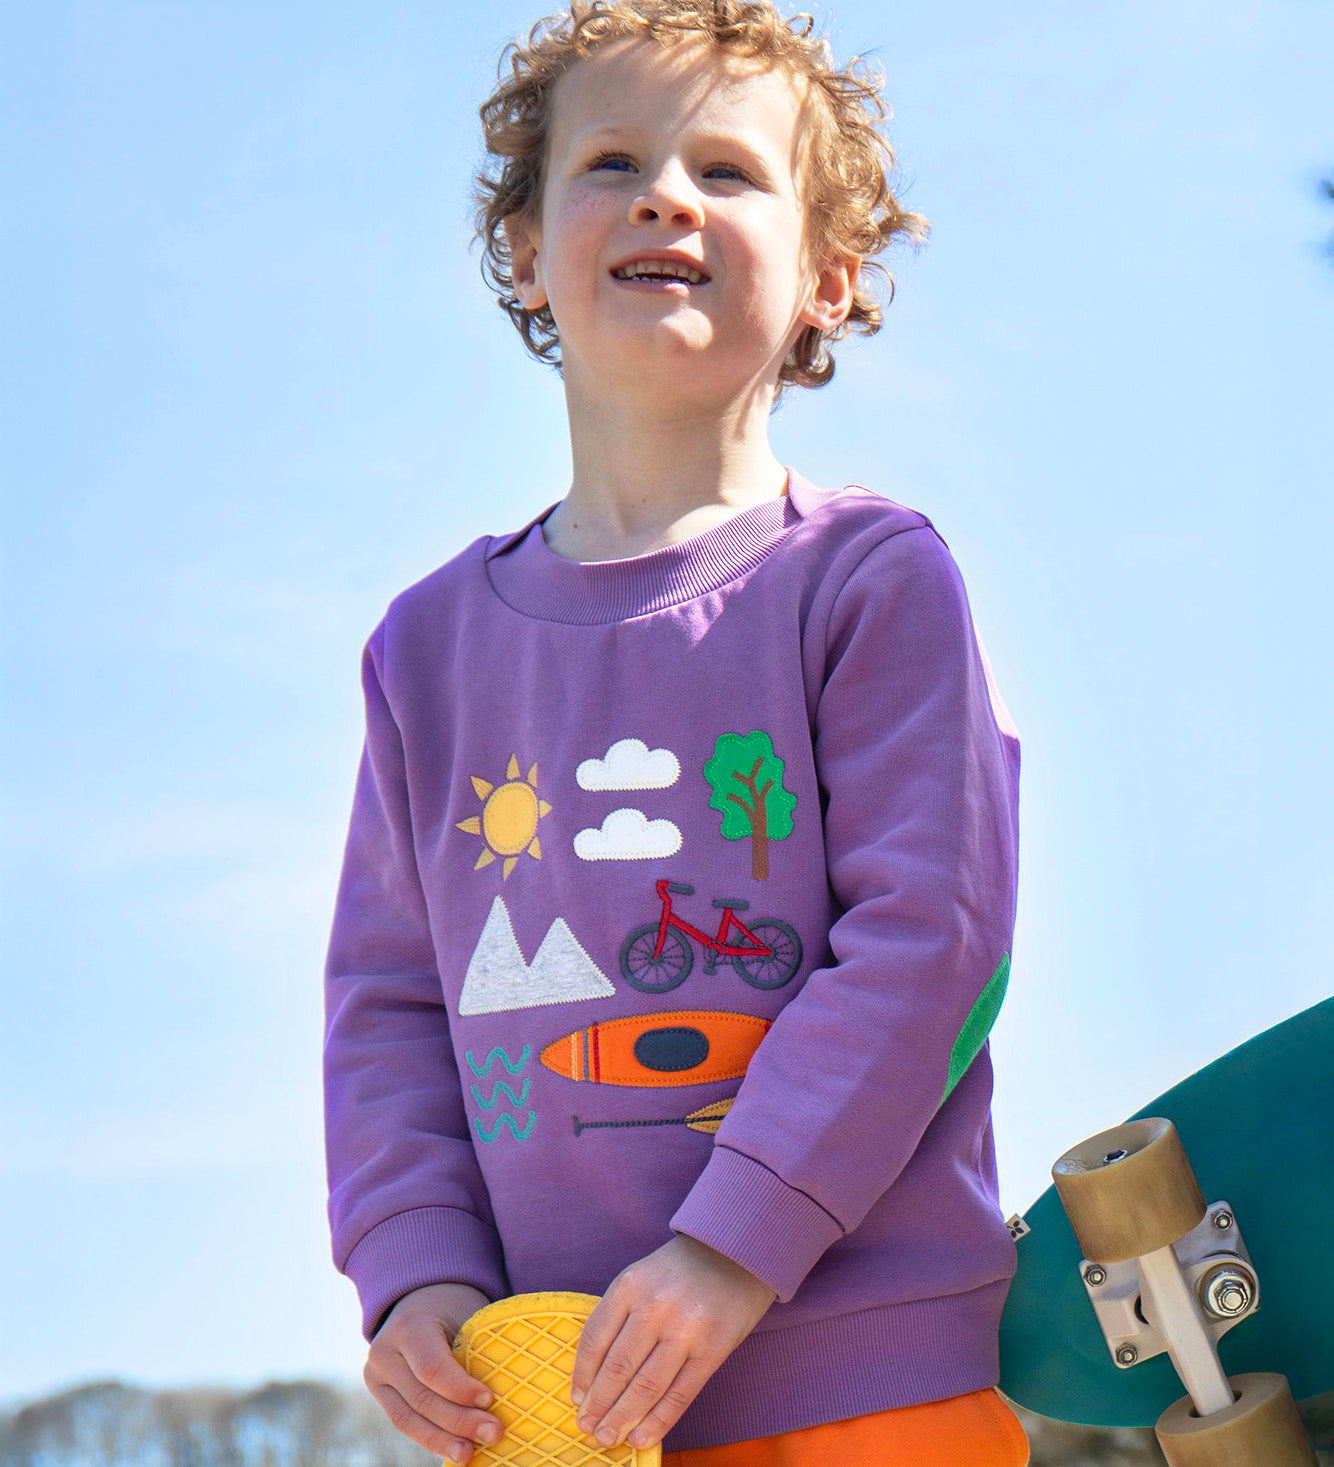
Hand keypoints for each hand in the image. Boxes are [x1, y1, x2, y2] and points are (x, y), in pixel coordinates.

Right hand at [364, 1281, 504, 1464]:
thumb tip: (500, 1396)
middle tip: (493, 1433)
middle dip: (459, 1421)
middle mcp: (384, 1352)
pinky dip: (431, 1438)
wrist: (420, 1299)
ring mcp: (376, 1377)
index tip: (490, 1400)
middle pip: (422, 1398)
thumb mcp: (465, 1314)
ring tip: (470, 1454)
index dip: (460, 1389)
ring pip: (408, 1419)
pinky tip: (455, 1450)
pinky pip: (405, 1423)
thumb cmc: (454, 1307)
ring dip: (442, 1441)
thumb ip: (476, 1349)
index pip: (431, 1367)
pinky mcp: (380, 1395)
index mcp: (408, 1325)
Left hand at [571, 1234, 776, 1450]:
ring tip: (607, 1439)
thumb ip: (619, 1315)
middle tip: (587, 1429)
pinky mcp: (712, 1350)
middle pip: (618, 1368)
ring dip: (622, 1419)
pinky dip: (658, 1422)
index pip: (595, 1339)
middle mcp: (655, 1307)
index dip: (582, 1375)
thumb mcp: (641, 1277)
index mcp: (630, 1285)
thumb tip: (595, 1373)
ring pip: (646, 1386)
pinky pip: (680, 1395)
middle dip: (599, 1405)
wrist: (736, 1254)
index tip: (576, 1399)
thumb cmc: (680, 1271)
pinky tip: (641, 1437)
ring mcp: (685, 1330)